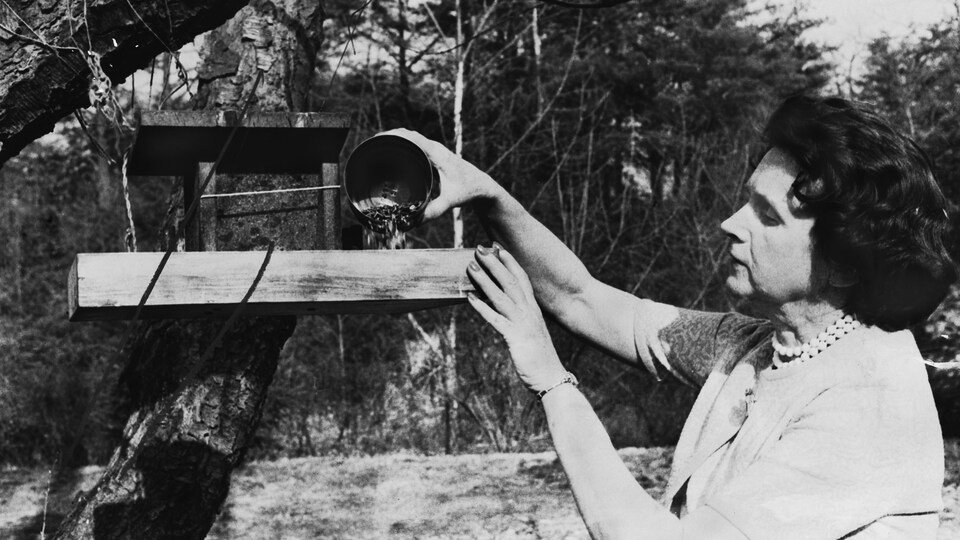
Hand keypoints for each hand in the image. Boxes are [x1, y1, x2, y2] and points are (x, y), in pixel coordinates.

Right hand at [379, 129, 502, 220]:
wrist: (482, 186)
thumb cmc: (468, 190)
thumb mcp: (450, 201)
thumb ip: (433, 212)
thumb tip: (412, 223)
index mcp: (437, 153)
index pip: (411, 137)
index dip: (393, 135)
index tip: (377, 138)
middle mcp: (435, 148)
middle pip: (407, 135)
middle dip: (389, 137)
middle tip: (372, 147)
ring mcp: (435, 151)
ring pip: (411, 139)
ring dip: (396, 140)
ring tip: (377, 149)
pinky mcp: (434, 156)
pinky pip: (415, 146)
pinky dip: (403, 147)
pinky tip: (393, 155)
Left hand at [466, 243, 568, 392]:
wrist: (552, 379)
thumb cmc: (540, 358)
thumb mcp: (531, 334)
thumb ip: (522, 321)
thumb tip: (509, 313)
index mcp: (534, 310)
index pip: (522, 279)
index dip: (510, 262)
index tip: (498, 247)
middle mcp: (529, 312)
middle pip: (510, 281)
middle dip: (495, 263)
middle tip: (480, 248)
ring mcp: (523, 323)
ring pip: (501, 295)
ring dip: (485, 279)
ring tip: (471, 265)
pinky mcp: (515, 337)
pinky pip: (495, 319)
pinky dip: (481, 307)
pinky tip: (469, 297)